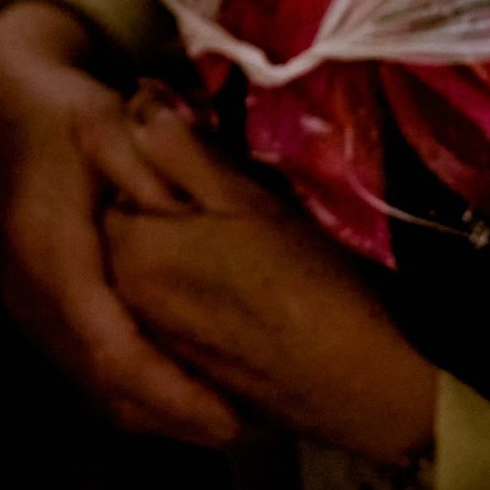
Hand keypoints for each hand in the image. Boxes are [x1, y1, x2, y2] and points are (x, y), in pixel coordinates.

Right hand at [0, 0, 238, 443]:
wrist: (6, 106)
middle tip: (259, 432)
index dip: (173, 394)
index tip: (231, 420)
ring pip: (105, 395)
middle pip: (111, 392)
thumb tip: (193, 216)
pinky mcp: (46, 322)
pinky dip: (152, 397)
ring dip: (171, 418)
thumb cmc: (66, 113)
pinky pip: (99, 379)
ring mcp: (34, 317)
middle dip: (184, 421)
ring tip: (242, 423)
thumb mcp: (112, 126)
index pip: (114, 353)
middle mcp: (33, 301)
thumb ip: (153, 173)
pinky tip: (200, 397)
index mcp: (50, 259)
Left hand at [101, 94, 436, 467]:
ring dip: (189, 264)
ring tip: (255, 260)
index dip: (166, 168)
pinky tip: (258, 305)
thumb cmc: (317, 286)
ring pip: (159, 282)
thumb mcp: (249, 199)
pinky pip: (183, 326)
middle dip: (169, 216)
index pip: (118, 183)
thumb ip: (182, 148)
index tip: (215, 169)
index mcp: (133, 252)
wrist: (372, 388)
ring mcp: (162, 350)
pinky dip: (206, 308)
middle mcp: (131, 306)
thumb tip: (139, 101)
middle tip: (239, 212)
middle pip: (135, 236)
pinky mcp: (195, 383)